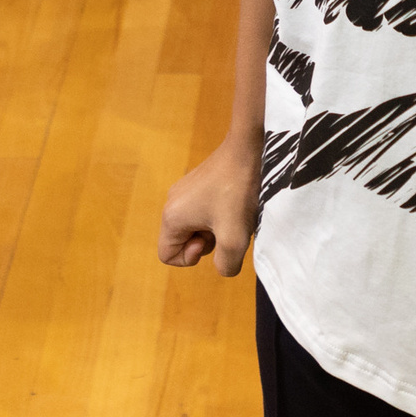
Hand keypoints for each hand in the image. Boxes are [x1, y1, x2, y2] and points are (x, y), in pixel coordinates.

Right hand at [157, 140, 260, 274]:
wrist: (248, 150)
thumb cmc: (238, 193)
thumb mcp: (235, 240)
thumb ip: (226, 265)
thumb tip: (222, 266)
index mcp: (172, 216)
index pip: (167, 256)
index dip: (190, 258)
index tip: (210, 240)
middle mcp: (172, 202)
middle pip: (182, 241)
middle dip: (206, 242)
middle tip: (226, 227)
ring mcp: (185, 190)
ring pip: (195, 226)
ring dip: (215, 228)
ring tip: (234, 215)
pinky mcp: (198, 182)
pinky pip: (203, 211)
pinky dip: (219, 214)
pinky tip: (236, 203)